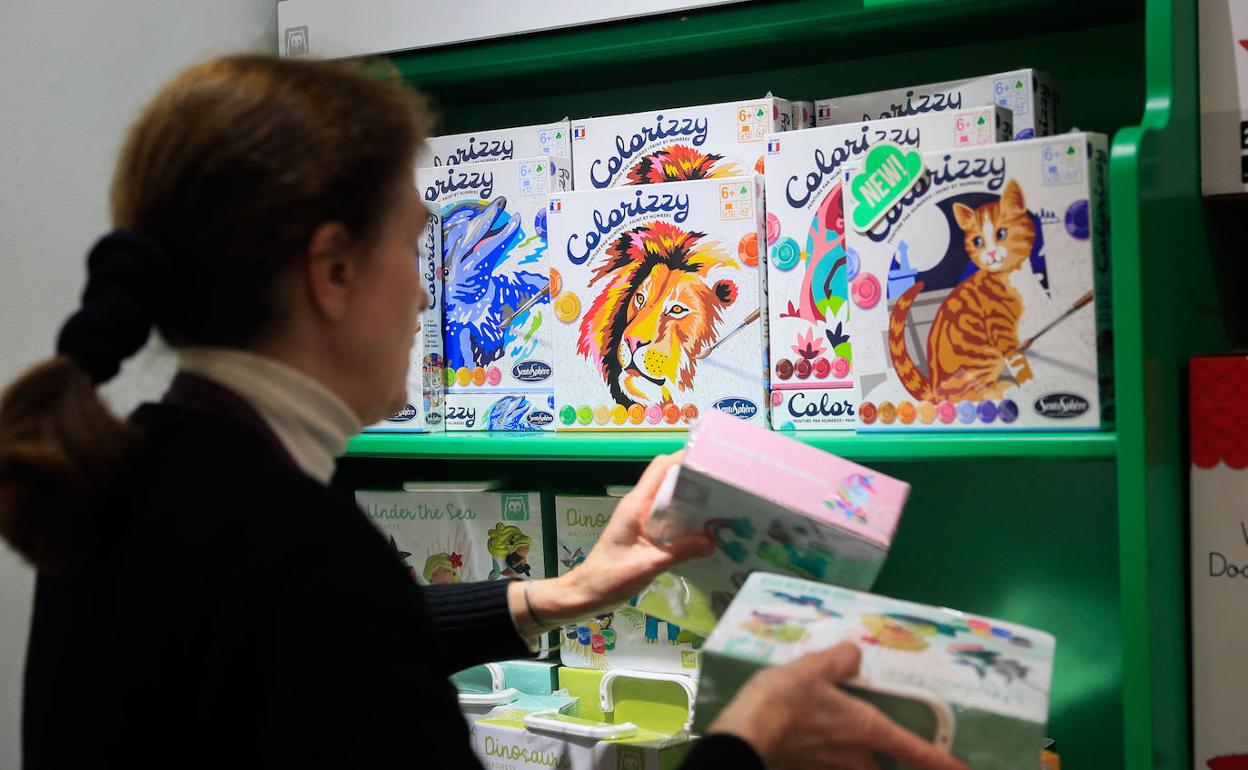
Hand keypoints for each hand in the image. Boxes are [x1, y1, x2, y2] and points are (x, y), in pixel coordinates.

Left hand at [519, 453, 712, 627]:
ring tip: (722, 509)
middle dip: (695, 481)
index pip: (661, 467)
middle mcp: (639, 506)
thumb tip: (712, 542)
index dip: (684, 459)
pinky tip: (704, 533)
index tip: (711, 462)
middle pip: (669, 480)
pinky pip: (669, 519)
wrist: (586, 594)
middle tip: (725, 489)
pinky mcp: (645, 533)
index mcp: (636, 505)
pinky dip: (686, 521)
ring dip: (693, 503)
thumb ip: (679, 553)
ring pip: (671, 500)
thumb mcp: (647, 566)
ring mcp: (642, 519)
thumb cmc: (610, 578)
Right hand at [710, 642, 968, 769]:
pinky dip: (834, 764)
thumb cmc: (784, 700)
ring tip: (863, 754)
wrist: (744, 736)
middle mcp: (854, 757)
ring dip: (866, 766)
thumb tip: (855, 656)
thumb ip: (842, 659)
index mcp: (866, 728)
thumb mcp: (814, 666)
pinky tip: (824, 751)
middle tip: (910, 763)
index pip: (915, 752)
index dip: (944, 763)